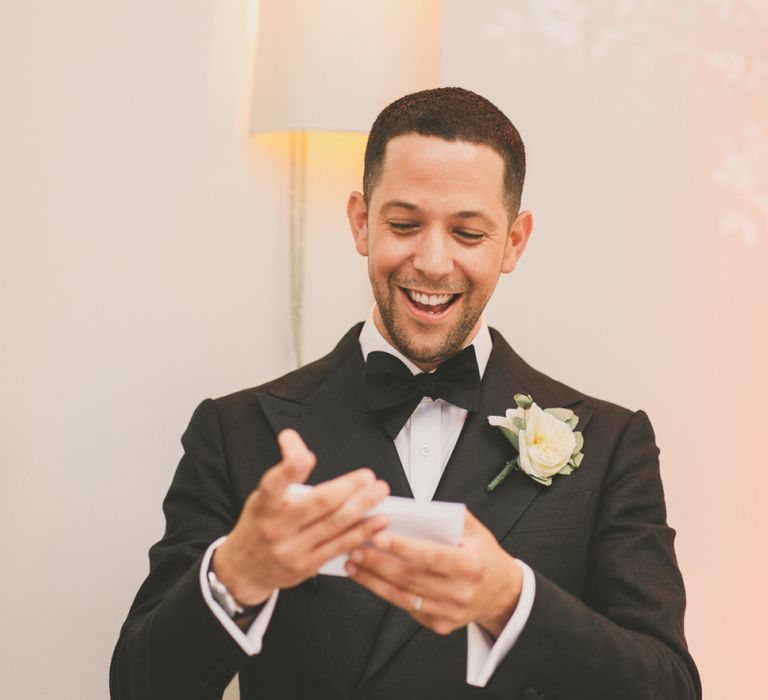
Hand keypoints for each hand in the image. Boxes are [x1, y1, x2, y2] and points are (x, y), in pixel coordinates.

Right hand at [213, 429, 389, 605]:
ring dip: (361, 507)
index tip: (307, 456)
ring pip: (334, 525)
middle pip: (318, 504)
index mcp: (264, 505)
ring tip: (379, 492)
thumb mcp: (263, 495)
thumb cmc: (260, 524)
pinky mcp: (306, 567)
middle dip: (348, 488)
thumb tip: (291, 437)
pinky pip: (338, 546)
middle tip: (368, 477)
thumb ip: (284, 470)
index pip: (275, 483)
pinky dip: (360, 533)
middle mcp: (276, 527)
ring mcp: (291, 550)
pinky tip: (376, 522)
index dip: (291, 467)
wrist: (244, 569)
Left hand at [345, 510, 521, 637]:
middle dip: (378, 561)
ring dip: (373, 579)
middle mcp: (460, 592)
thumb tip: (415, 509)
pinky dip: (385, 592)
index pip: (430, 555)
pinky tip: (369, 579)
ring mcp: (450, 612)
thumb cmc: (484, 556)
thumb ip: (449, 517)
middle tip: (355, 546)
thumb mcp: (475, 530)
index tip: (378, 536)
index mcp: (470, 564)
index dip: (403, 547)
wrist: (502, 593)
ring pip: (403, 596)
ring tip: (354, 562)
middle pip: (410, 577)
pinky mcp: (440, 625)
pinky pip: (407, 608)